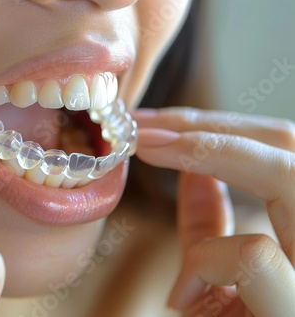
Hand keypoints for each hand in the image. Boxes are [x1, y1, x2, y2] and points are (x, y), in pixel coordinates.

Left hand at [133, 107, 294, 316]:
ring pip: (288, 174)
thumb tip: (188, 173)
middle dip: (205, 124)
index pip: (279, 145)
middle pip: (287, 141)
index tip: (157, 125)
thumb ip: (211, 221)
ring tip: (147, 145)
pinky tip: (184, 299)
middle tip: (143, 124)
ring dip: (205, 150)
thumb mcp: (220, 272)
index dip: (215, 126)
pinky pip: (255, 255)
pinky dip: (206, 261)